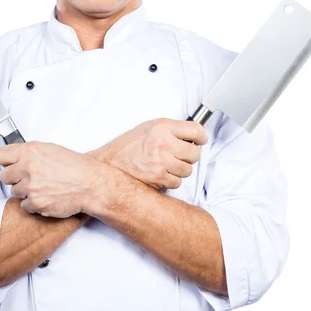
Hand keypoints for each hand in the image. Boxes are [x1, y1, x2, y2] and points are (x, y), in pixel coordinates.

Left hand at [0, 142, 107, 217]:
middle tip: (28, 179)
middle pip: (4, 176)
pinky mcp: (36, 203)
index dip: (6, 162)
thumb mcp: (52, 150)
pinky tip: (46, 197)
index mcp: (31, 151)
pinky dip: (33, 205)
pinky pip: (24, 206)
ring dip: (25, 192)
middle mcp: (28, 168)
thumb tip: (16, 158)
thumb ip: (31, 153)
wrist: (92, 185)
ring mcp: (31, 187)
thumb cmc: (77, 167)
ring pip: (14, 192)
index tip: (10, 166)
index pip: (1, 156)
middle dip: (14, 179)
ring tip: (42, 188)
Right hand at [88, 118, 208, 189]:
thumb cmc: (128, 146)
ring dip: (180, 170)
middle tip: (180, 155)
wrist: (109, 163)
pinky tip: (161, 174)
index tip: (201, 140)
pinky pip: (177, 182)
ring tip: (167, 165)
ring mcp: (161, 162)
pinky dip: (171, 180)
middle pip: (195, 153)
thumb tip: (194, 134)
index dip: (202, 137)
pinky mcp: (158, 178)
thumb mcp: (148, 128)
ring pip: (188, 170)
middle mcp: (163, 143)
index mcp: (162, 127)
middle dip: (190, 156)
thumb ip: (170, 129)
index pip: (196, 130)